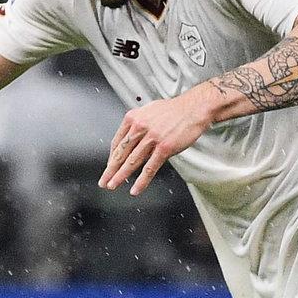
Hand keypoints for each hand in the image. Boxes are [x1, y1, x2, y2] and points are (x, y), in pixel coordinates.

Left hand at [100, 89, 214, 194]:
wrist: (193, 108)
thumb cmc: (174, 110)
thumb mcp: (149, 111)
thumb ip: (138, 124)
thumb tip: (131, 138)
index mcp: (133, 118)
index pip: (118, 141)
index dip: (112, 157)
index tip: (110, 166)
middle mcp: (140, 127)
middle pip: (121, 153)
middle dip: (110, 170)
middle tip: (104, 181)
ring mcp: (152, 138)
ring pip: (132, 161)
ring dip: (120, 176)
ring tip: (113, 185)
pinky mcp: (164, 148)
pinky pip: (150, 168)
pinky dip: (141, 181)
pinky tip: (135, 189)